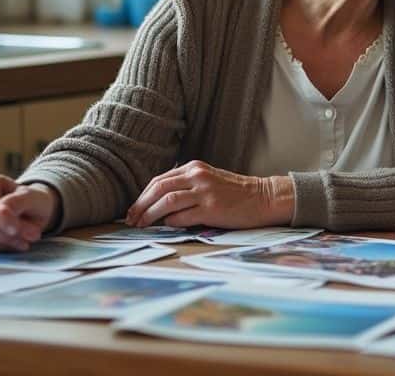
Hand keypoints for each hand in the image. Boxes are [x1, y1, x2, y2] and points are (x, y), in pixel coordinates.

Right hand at [0, 174, 58, 251]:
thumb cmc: (29, 203)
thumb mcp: (33, 198)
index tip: (19, 231)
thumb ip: (19, 202)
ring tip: (19, 244)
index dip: (3, 221)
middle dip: (1, 236)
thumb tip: (2, 211)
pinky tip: (6, 245)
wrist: (25, 211)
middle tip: (24, 242)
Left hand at [125, 160, 292, 228]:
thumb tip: (158, 204)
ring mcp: (205, 192)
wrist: (263, 198)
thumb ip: (186, 186)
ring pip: (166, 201)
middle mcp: (198, 176)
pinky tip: (166, 227)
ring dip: (149, 215)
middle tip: (131, 219)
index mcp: (194, 167)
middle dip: (140, 205)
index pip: (159, 180)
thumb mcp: (208, 180)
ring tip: (141, 225)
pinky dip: (170, 222)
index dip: (143, 196)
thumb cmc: (235, 193)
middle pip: (158, 188)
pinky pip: (183, 216)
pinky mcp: (212, 208)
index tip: (134, 209)